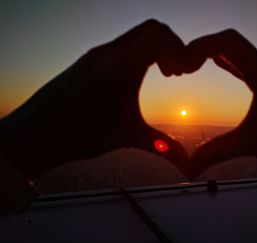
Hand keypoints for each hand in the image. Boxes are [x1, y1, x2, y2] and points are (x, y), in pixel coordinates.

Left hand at [0, 20, 187, 178]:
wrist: (35, 133)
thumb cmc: (79, 134)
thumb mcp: (127, 137)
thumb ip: (162, 146)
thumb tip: (186, 165)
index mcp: (122, 67)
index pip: (161, 36)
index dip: (179, 50)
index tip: (179, 74)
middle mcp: (109, 53)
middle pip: (151, 28)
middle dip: (169, 47)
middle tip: (172, 73)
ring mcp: (96, 54)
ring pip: (134, 36)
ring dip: (152, 50)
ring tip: (155, 76)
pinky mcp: (88, 60)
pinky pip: (119, 45)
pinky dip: (135, 54)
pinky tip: (131, 80)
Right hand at [184, 30, 256, 198]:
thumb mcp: (251, 144)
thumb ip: (215, 153)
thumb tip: (188, 168)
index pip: (227, 41)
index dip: (200, 47)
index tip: (183, 64)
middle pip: (230, 42)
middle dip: (202, 49)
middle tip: (183, 65)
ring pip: (239, 52)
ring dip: (215, 54)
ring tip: (193, 65)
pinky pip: (246, 64)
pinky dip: (228, 63)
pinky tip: (219, 66)